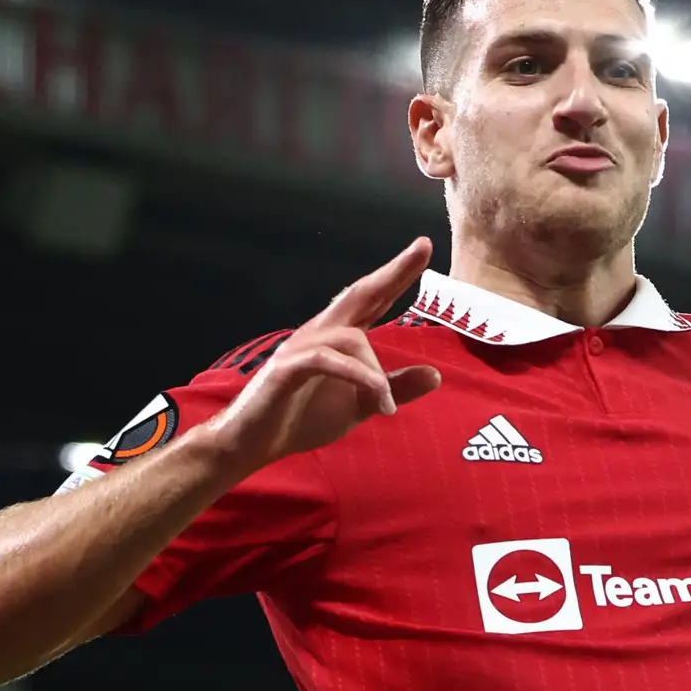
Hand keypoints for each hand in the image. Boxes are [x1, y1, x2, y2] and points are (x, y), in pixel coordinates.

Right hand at [204, 239, 445, 473]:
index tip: (424, 248)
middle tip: (422, 248)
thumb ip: (395, 390)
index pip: (373, 300)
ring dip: (376, 372)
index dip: (397, 275)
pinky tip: (378, 397)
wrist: (254, 443)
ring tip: (387, 405)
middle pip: (359, 294)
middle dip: (392, 272)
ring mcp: (300, 348)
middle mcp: (320, 333)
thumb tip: (436, 375)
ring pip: (350, 338)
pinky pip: (326, 361)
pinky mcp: (286, 369)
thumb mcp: (360, 406)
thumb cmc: (302, 418)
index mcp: (338, 337)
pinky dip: (357, 376)